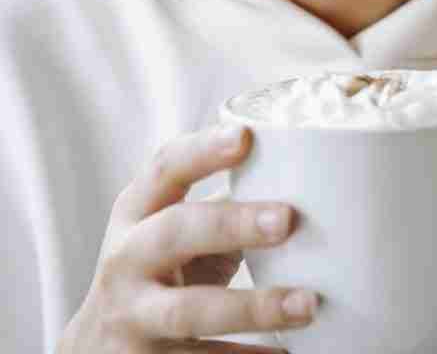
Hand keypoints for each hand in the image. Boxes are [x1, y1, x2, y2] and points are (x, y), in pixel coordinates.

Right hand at [57, 125, 317, 352]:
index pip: (166, 167)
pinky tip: (286, 352)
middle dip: (231, 224)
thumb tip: (306, 181)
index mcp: (137, 210)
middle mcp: (126, 257)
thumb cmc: (158, 267)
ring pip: (189, 310)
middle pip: (175, 232)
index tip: (246, 137)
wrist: (98, 345)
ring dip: (252, 307)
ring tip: (306, 303)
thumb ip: (222, 204)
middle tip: (287, 219)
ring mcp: (132, 314)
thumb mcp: (171, 227)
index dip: (204, 150)